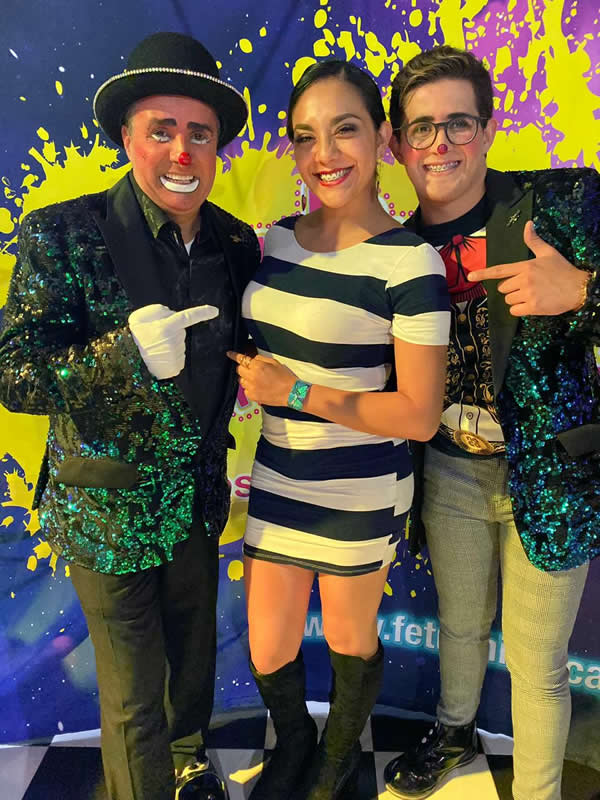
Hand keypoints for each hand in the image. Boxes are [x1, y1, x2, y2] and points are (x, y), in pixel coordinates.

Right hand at [129, 303, 218, 378]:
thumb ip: (159, 312)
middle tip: (156, 335)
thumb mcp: (140, 317)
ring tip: (156, 347)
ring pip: (180, 343)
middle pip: (181, 331)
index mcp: (165, 327)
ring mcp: (175, 354)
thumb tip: (174, 315)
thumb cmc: (136, 337)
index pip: (188, 317)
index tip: (215, 311)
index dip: (202, 313)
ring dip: (171, 343)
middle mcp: (173, 341)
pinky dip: (172, 354)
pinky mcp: (176, 366)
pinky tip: (161, 356)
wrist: (128, 360)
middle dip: (172, 330)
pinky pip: (180, 355)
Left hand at [227, 350, 296, 405]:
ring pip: (241, 381)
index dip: (234, 356)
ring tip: (258, 380)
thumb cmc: (285, 377)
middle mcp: (252, 377)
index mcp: (258, 366)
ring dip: (246, 378)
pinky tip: (259, 388)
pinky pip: (245, 390)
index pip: (242, 359)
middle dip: (243, 368)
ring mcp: (251, 388)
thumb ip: (260, 360)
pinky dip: (249, 388)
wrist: (291, 393)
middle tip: (252, 370)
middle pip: (239, 370)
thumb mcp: (274, 363)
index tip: (229, 353)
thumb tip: (252, 359)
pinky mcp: (252, 396)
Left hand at [467, 220, 587, 315]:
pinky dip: (521, 310)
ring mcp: (528, 293)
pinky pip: (515, 311)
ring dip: (516, 300)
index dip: (483, 273)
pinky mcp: (533, 307)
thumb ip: (534, 241)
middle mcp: (524, 279)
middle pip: (503, 288)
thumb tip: (528, 224)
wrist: (579, 288)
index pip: (500, 270)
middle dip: (511, 289)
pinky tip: (533, 305)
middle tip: (528, 287)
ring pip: (508, 300)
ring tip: (533, 295)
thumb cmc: (563, 270)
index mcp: (525, 266)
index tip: (470, 276)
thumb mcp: (549, 253)